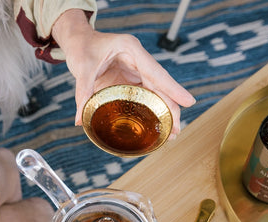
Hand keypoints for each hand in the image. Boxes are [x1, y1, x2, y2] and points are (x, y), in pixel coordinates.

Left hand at [53, 10, 194, 136]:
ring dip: (164, 112)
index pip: (156, 72)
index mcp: (131, 50)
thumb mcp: (81, 67)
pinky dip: (151, 111)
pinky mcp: (131, 81)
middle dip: (171, 108)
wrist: (79, 42)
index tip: (188, 102)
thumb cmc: (82, 48)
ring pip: (156, 93)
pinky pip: (145, 97)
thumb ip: (82, 92)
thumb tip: (80, 121)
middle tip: (176, 130)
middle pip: (161, 86)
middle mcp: (138, 61)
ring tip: (170, 134)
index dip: (173, 88)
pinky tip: (156, 126)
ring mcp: (136, 71)